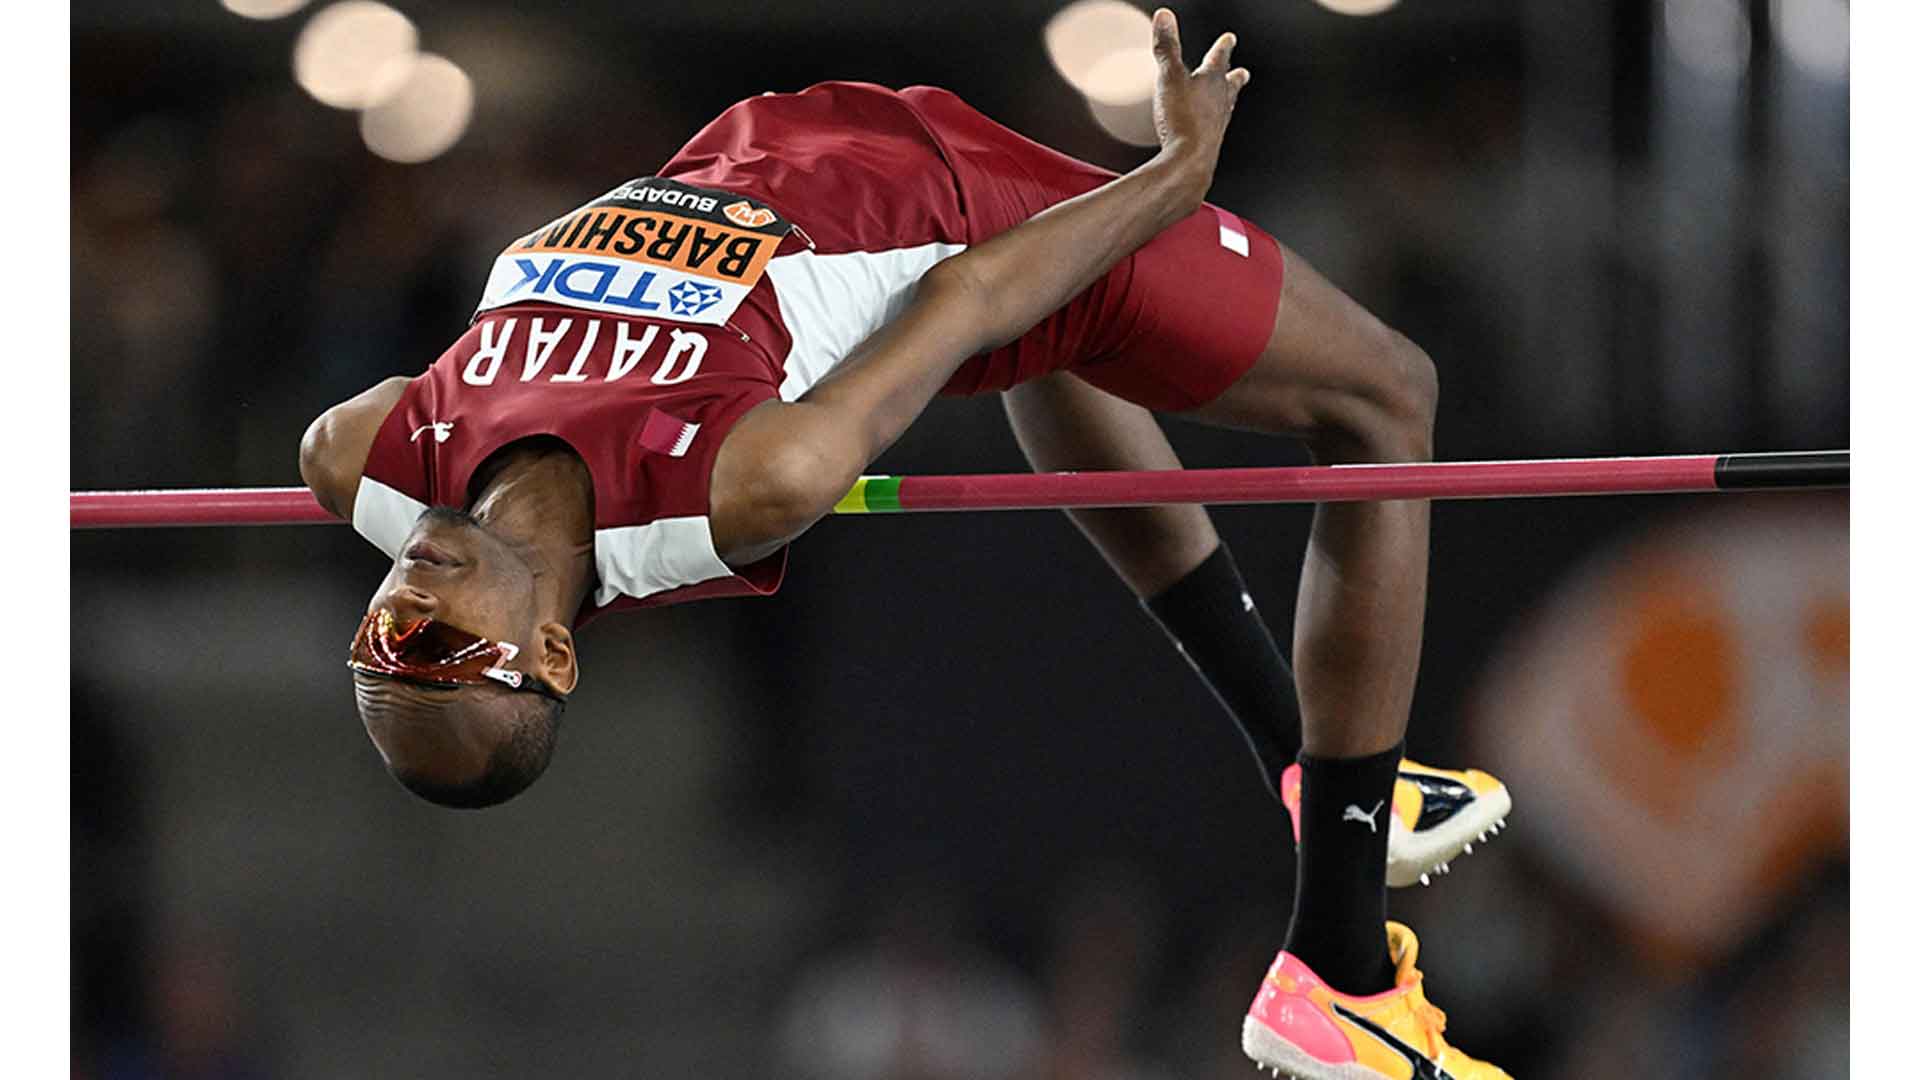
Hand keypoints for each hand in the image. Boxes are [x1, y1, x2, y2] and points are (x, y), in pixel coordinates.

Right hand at [1149, 8, 1249, 195]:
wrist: (1189, 163)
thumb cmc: (1183, 121)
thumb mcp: (1169, 77)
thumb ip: (1167, 47)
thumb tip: (1165, 17)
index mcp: (1211, 82)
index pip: (1219, 58)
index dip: (1223, 47)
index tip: (1229, 39)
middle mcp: (1219, 103)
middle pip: (1230, 86)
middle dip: (1234, 77)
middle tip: (1243, 73)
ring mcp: (1216, 126)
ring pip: (1225, 109)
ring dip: (1226, 102)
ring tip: (1228, 102)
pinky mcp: (1209, 146)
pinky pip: (1214, 130)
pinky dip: (1213, 125)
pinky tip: (1206, 131)